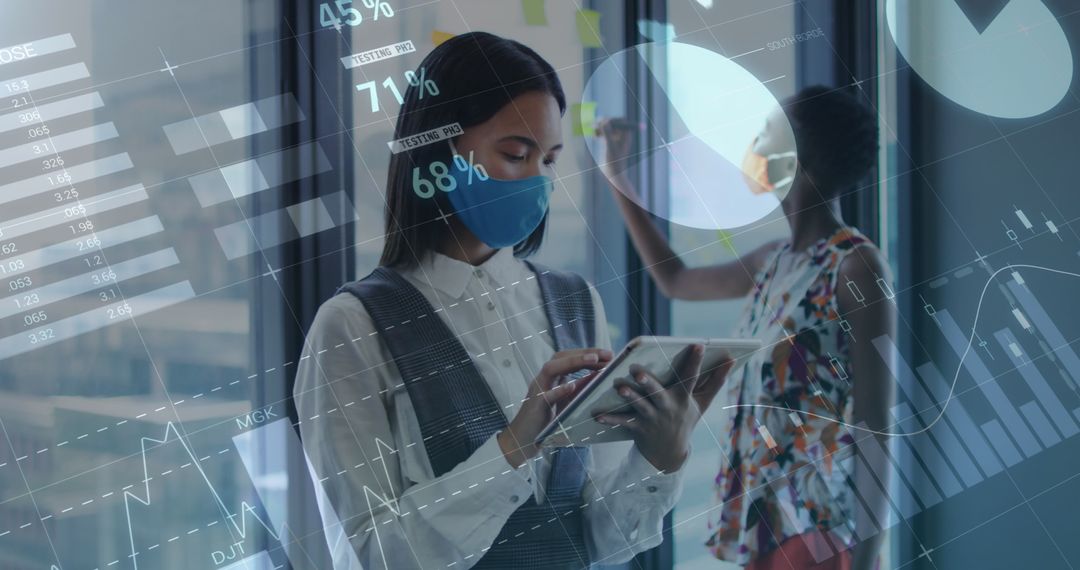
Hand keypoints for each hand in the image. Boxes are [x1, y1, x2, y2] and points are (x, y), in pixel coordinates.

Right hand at [498, 348, 612, 467]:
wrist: (524, 439)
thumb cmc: (547, 419)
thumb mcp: (568, 400)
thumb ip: (581, 387)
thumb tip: (600, 375)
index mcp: (552, 377)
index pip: (570, 358)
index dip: (589, 354)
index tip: (609, 355)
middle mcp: (544, 379)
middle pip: (561, 357)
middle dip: (584, 353)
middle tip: (607, 354)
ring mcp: (538, 390)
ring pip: (551, 369)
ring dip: (573, 362)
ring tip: (593, 359)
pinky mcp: (535, 406)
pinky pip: (546, 396)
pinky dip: (558, 390)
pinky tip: (571, 386)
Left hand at [595, 345, 732, 472]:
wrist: (670, 454)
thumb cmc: (686, 419)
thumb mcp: (702, 403)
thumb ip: (716, 381)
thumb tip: (731, 359)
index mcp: (684, 398)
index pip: (692, 377)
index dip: (696, 361)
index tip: (698, 344)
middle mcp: (668, 408)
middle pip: (658, 393)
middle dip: (648, 382)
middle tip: (637, 370)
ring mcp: (653, 419)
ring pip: (639, 406)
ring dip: (629, 397)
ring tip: (619, 386)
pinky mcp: (638, 428)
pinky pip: (623, 422)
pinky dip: (611, 419)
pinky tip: (598, 415)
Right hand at [596, 117, 636, 181]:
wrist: (613, 173)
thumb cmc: (614, 161)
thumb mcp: (610, 146)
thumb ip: (608, 133)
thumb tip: (605, 122)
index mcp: (626, 135)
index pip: (621, 121)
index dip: (611, 119)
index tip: (602, 122)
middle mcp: (623, 136)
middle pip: (614, 123)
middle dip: (604, 123)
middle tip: (594, 125)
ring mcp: (616, 139)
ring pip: (608, 128)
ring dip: (600, 128)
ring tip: (593, 131)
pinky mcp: (610, 143)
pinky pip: (605, 133)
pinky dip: (599, 133)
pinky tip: (595, 136)